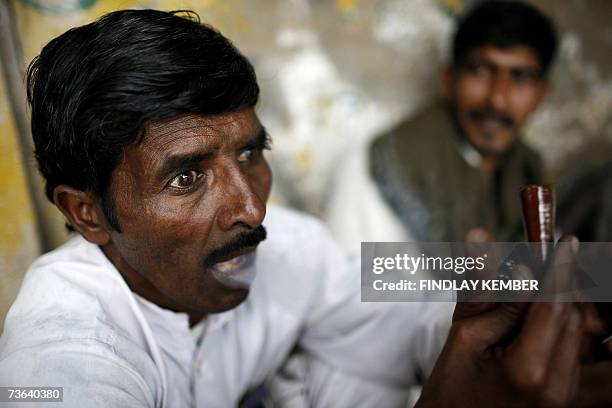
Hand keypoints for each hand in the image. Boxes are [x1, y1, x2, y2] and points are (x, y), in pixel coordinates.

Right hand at [416, 236, 583, 407]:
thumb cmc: (450, 388)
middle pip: (567, 318)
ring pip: (571, 335)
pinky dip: (551, 332)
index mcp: (528, 370)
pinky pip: (567, 353)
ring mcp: (564, 398)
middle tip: (531, 268)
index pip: (552, 305)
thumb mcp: (462, 333)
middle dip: (553, 288)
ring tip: (517, 306)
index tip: (567, 242)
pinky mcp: (565, 399)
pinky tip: (523, 331)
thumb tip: (480, 237)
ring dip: (552, 310)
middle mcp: (557, 388)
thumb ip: (480, 285)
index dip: (561, 269)